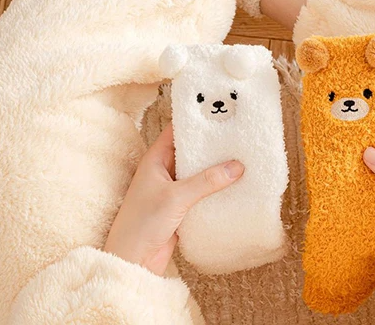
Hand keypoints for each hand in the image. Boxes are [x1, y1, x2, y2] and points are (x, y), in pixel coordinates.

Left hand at [104, 124, 243, 274]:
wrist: (132, 262)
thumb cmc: (142, 224)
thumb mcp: (176, 197)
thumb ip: (206, 181)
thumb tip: (236, 166)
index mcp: (155, 159)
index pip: (176, 131)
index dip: (195, 121)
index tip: (218, 112)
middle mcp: (164, 171)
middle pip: (191, 151)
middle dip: (211, 144)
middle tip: (237, 134)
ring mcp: (173, 190)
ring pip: (198, 172)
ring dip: (216, 168)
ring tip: (242, 156)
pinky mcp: (181, 208)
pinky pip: (202, 192)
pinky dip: (216, 188)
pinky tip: (234, 184)